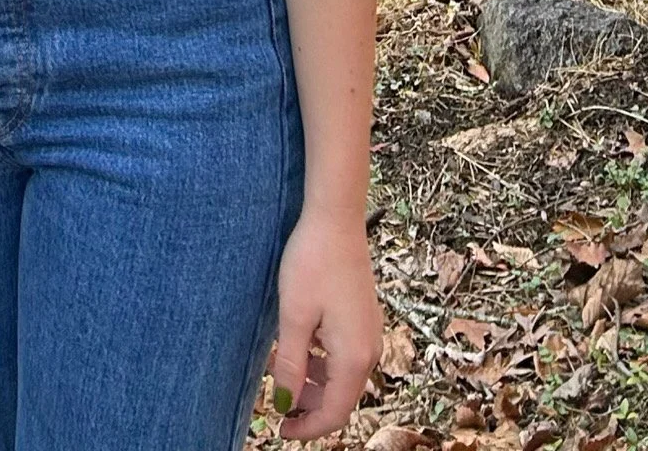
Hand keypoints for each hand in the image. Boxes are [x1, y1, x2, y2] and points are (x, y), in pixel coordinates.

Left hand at [267, 205, 378, 441]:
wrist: (336, 218)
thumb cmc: (312, 263)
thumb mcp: (294, 317)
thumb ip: (291, 364)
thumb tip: (285, 403)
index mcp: (354, 357)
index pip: (334, 413)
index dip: (308, 428)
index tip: (280, 431)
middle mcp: (369, 350)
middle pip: (341, 398)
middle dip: (310, 407)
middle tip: (278, 404)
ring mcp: (369, 333)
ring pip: (342, 376)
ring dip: (314, 382)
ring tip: (281, 367)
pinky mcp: (363, 318)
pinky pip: (344, 355)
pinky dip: (321, 360)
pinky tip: (298, 345)